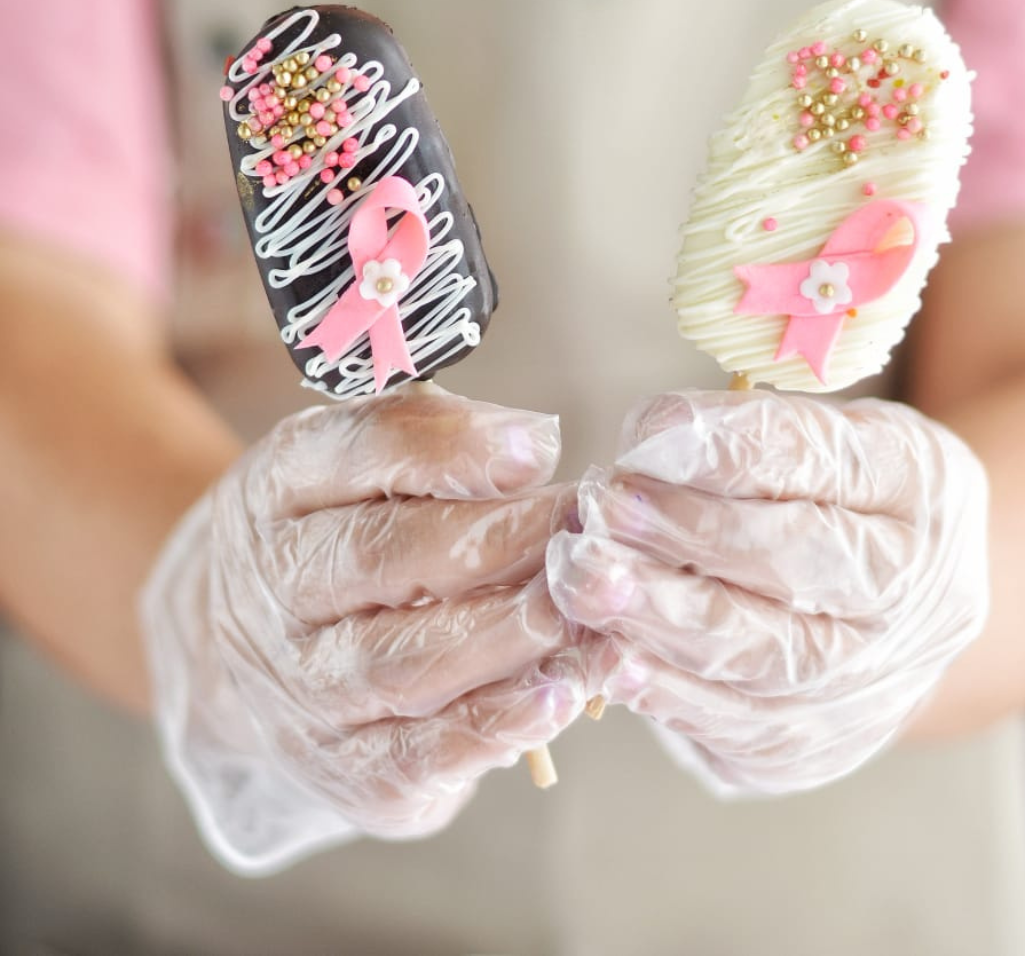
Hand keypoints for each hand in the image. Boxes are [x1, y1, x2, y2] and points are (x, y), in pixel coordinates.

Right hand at [142, 386, 582, 873]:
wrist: (241, 656)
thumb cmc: (331, 540)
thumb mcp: (347, 469)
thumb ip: (429, 446)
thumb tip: (532, 448)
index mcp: (278, 489)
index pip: (355, 450)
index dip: (450, 446)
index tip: (539, 445)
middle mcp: (276, 588)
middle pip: (385, 555)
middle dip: (503, 540)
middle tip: (589, 532)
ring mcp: (299, 687)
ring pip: (406, 661)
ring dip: (512, 635)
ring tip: (592, 613)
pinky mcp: (339, 768)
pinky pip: (416, 755)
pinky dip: (495, 726)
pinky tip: (562, 695)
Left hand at [547, 389, 988, 795]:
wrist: (890, 619)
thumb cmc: (834, 504)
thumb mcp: (818, 442)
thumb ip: (748, 436)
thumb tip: (651, 441)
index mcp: (918, 486)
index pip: (822, 460)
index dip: (729, 449)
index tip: (646, 432)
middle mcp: (913, 592)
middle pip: (797, 563)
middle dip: (689, 531)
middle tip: (605, 504)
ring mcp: (872, 683)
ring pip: (759, 654)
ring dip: (659, 614)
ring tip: (584, 579)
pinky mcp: (815, 746)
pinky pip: (735, 725)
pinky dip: (666, 692)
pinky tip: (609, 658)